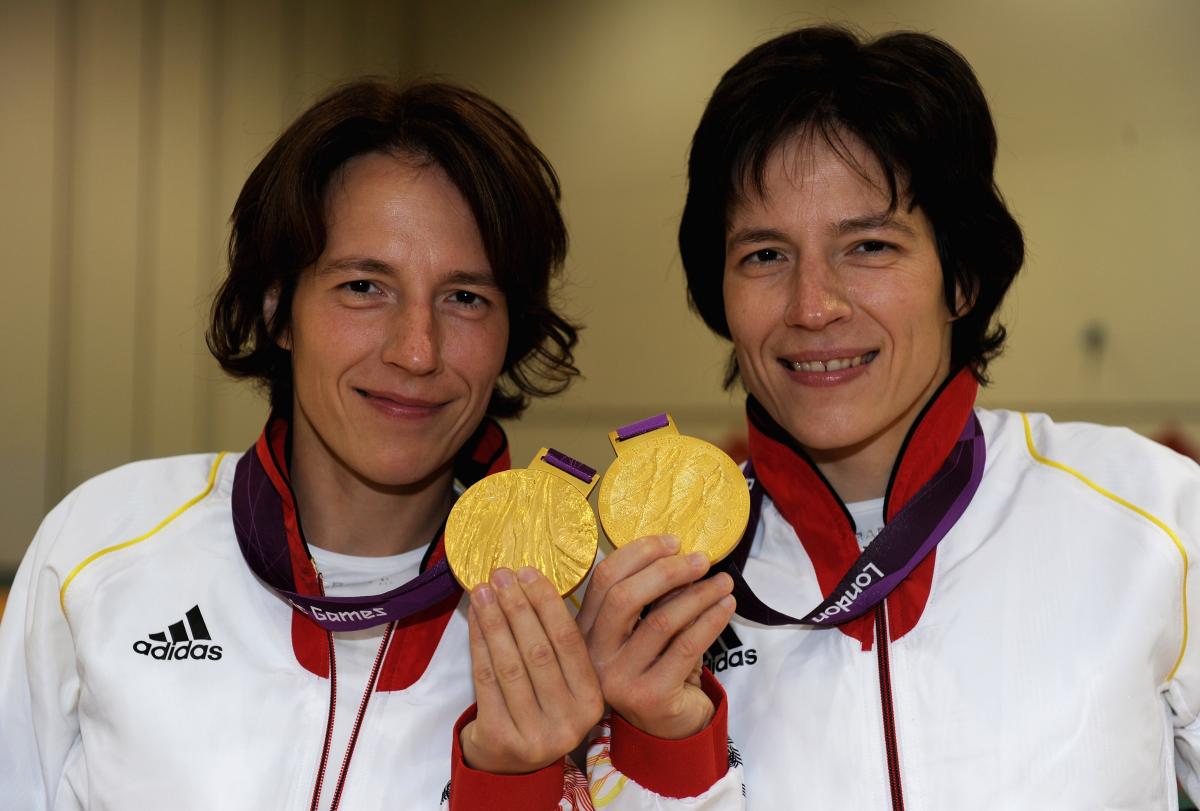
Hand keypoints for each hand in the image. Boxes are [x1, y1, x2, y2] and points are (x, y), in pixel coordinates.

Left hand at [461, 566, 603, 773]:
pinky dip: (479, 644)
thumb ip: (558, 643)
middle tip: (502, 574)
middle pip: (538, 650)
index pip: (569, 641)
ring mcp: (535, 733)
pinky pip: (487, 680)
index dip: (547, 603)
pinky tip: (475, 619)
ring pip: (510, 664)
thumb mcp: (563, 682)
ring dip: (494, 621)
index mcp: (592, 700)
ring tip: (483, 591)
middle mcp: (569, 721)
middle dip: (517, 606)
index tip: (529, 572)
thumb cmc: (540, 707)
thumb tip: (532, 583)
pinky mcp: (502, 738)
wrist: (512, 766)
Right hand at [577, 535, 734, 739]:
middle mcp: (594, 656)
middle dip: (668, 571)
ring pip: (661, 621)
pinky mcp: (650, 696)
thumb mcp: (647, 630)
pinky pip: (686, 647)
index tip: (673, 541)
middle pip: (625, 597)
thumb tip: (682, 555)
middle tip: (701, 560)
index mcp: (586, 631)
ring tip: (723, 583)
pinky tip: (725, 609)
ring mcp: (619, 679)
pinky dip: (710, 622)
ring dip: (699, 595)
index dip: (639, 553)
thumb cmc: (659, 668)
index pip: (604, 579)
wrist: (669, 730)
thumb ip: (654, 598)